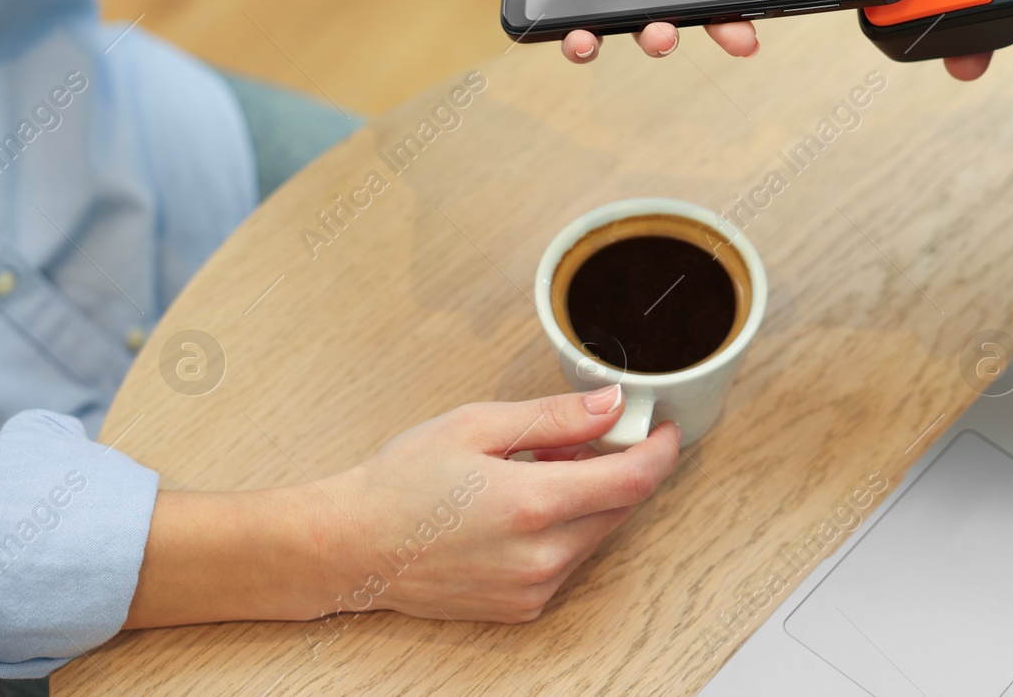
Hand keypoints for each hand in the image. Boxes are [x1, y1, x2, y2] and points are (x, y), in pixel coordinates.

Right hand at [125, 386, 680, 627]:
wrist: (350, 547)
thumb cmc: (402, 481)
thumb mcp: (478, 425)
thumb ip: (556, 416)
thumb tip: (613, 404)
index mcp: (534, 504)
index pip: (635, 480)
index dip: (660, 450)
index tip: (662, 428)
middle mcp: (542, 556)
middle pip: (619, 507)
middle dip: (616, 467)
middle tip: (581, 436)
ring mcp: (533, 588)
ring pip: (595, 533)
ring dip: (588, 498)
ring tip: (536, 468)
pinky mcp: (522, 606)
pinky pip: (568, 559)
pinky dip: (564, 528)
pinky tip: (521, 506)